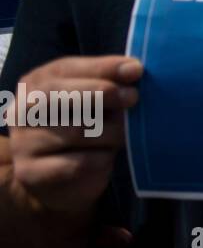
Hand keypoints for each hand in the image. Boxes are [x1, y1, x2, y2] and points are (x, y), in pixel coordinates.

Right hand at [6, 56, 140, 213]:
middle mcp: (22, 110)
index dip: (102, 68)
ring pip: (73, 131)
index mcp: (36, 83)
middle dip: (101, 94)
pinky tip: (109, 157)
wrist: (58, 179)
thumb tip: (133, 69)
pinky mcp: (30, 173)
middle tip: (133, 97)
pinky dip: (100, 158)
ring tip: (125, 134)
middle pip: (58, 96)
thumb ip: (109, 82)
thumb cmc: (83, 128)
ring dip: (109, 131)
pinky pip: (75, 163)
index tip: (135, 70)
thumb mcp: (93, 101)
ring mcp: (22, 142)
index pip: (65, 69)